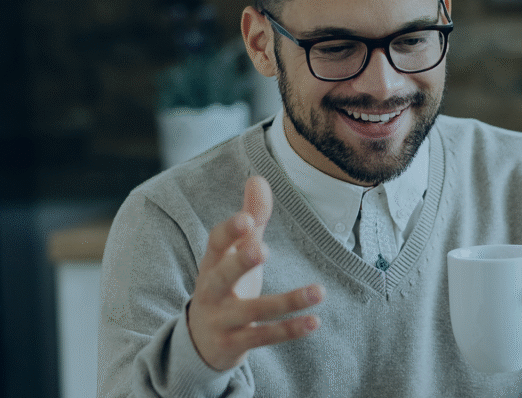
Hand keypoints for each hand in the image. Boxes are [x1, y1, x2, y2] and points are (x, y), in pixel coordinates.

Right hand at [187, 176, 325, 370]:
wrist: (200, 343)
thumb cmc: (224, 286)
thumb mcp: (234, 253)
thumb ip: (249, 218)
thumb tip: (258, 178)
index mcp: (211, 264)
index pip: (215, 244)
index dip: (229, 232)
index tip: (247, 218)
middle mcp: (212, 292)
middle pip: (223, 277)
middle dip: (240, 263)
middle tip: (262, 249)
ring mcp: (223, 320)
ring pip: (254, 311)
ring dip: (288, 301)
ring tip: (320, 290)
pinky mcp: (236, 344)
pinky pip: (264, 337)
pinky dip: (290, 330)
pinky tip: (315, 320)